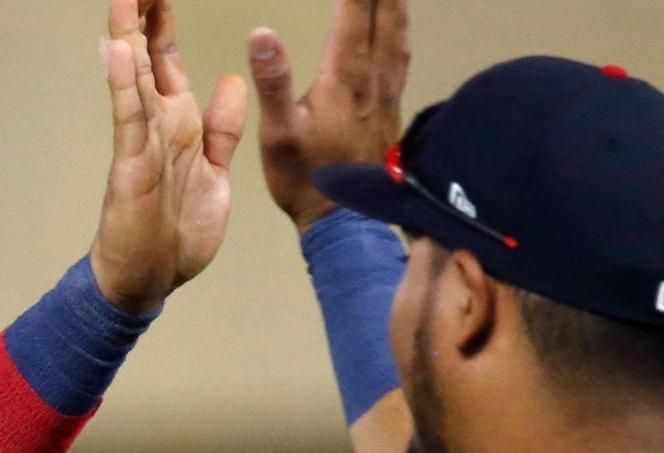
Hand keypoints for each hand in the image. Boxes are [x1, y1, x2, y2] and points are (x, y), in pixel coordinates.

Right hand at [89, 0, 248, 312]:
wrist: (151, 279)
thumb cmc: (178, 233)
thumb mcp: (213, 171)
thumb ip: (220, 128)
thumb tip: (230, 82)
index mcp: (179, 123)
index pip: (167, 60)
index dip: (164, 22)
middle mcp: (157, 125)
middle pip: (146, 56)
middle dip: (142, 15)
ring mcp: (142, 142)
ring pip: (133, 77)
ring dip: (126, 36)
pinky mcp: (132, 165)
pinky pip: (128, 118)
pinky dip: (123, 85)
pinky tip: (117, 52)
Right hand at [249, 0, 410, 229]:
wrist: (345, 221)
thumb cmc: (306, 178)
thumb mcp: (279, 133)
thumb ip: (273, 81)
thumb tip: (261, 32)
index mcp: (345, 76)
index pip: (354, 11)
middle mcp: (373, 78)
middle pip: (385, 14)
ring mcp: (387, 93)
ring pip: (399, 32)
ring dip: (396, 3)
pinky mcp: (392, 109)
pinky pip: (402, 55)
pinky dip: (401, 29)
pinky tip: (400, 28)